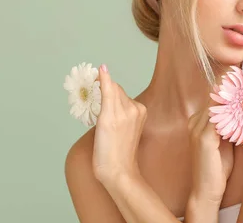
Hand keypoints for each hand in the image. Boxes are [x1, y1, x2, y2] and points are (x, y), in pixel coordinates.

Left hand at [92, 64, 146, 185]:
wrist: (119, 171)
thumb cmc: (120, 154)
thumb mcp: (124, 129)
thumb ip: (120, 112)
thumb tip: (110, 96)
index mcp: (142, 111)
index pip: (123, 94)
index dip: (111, 97)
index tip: (103, 101)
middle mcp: (135, 108)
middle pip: (117, 90)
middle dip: (107, 96)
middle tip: (101, 118)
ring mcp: (123, 111)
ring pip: (110, 91)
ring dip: (101, 94)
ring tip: (100, 122)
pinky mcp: (109, 116)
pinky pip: (107, 92)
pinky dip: (104, 79)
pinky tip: (101, 70)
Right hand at [187, 96, 233, 203]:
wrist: (207, 190)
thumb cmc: (218, 168)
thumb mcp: (226, 141)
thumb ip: (230, 125)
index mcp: (197, 122)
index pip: (215, 99)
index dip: (231, 93)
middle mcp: (194, 122)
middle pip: (216, 99)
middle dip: (235, 94)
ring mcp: (197, 129)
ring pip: (218, 107)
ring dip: (236, 102)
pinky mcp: (203, 138)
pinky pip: (219, 120)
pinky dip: (234, 115)